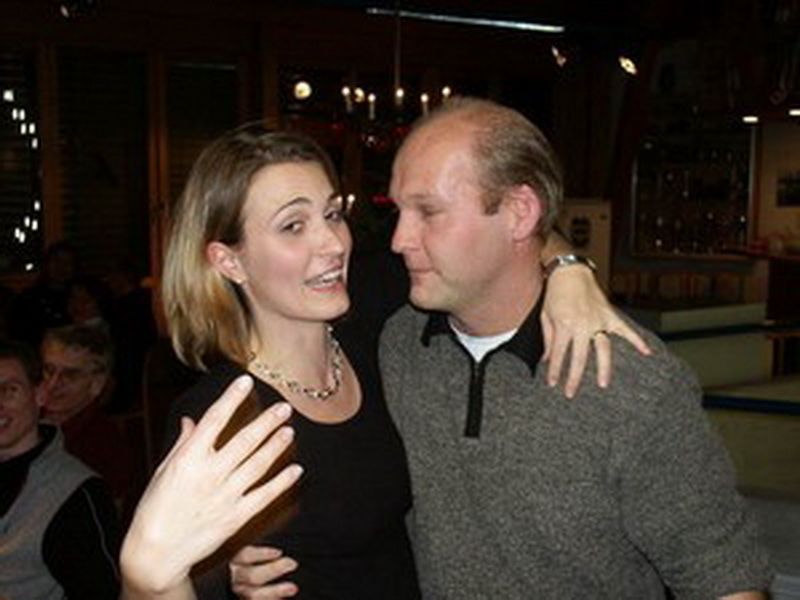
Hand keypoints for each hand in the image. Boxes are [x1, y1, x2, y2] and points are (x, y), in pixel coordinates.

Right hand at [120, 375, 302, 596]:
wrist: (156, 553)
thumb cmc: (155, 509)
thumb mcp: (163, 471)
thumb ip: (182, 444)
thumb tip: (191, 420)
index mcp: (189, 458)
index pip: (214, 419)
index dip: (232, 398)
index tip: (246, 381)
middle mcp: (210, 473)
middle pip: (245, 440)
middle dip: (267, 421)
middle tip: (284, 407)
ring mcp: (226, 495)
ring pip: (259, 464)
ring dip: (276, 445)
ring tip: (289, 431)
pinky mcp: (236, 516)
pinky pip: (265, 495)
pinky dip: (282, 482)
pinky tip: (295, 469)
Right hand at [230, 545, 298, 597]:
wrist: (234, 583)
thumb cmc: (250, 558)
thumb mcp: (250, 547)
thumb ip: (261, 541)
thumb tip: (277, 530)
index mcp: (235, 558)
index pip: (246, 555)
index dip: (261, 554)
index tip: (279, 552)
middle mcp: (235, 577)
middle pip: (252, 576)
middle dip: (274, 570)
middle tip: (292, 563)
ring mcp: (240, 592)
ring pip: (254, 594)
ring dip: (275, 591)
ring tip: (293, 588)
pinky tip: (282, 599)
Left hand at [541, 266, 650, 397]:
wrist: (569, 271)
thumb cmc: (555, 293)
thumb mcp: (546, 315)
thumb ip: (548, 338)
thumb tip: (547, 359)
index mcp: (564, 325)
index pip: (558, 354)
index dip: (555, 371)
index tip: (552, 384)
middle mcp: (582, 325)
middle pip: (579, 358)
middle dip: (574, 377)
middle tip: (570, 393)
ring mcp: (598, 321)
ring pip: (603, 349)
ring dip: (603, 368)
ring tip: (602, 384)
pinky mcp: (609, 315)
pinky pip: (625, 330)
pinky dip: (637, 340)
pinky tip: (647, 352)